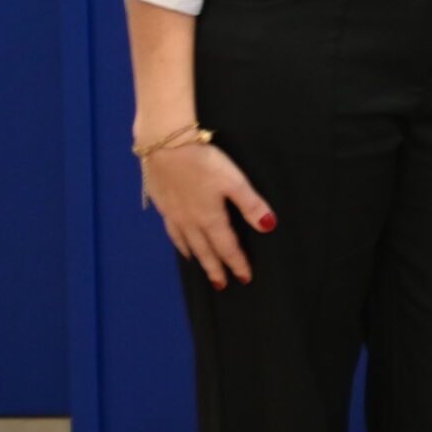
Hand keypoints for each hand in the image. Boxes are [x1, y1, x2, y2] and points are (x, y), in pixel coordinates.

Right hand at [143, 139, 272, 289]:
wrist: (164, 146)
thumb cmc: (202, 161)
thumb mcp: (234, 181)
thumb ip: (251, 205)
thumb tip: (269, 227)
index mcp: (210, 218)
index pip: (227, 247)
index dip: (237, 263)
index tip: (245, 278)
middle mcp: (190, 221)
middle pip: (205, 251)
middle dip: (216, 269)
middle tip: (222, 285)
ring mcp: (174, 214)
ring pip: (187, 243)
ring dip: (197, 258)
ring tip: (202, 268)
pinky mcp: (163, 204)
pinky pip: (172, 232)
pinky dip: (179, 242)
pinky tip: (180, 242)